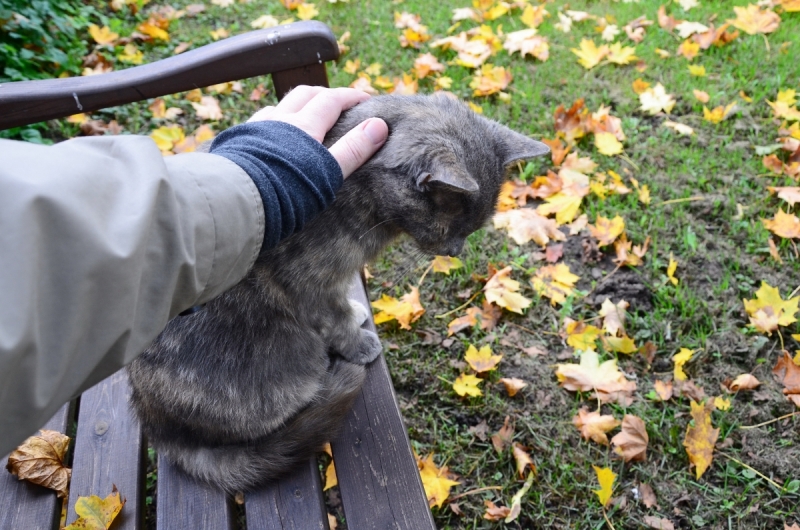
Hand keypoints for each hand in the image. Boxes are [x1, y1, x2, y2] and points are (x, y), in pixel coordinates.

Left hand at [248, 86, 387, 177]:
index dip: (351, 96)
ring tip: (305, 117)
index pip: (332, 99)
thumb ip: (352, 150)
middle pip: (303, 94)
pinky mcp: (237, 144)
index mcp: (303, 125)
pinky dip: (272, 122)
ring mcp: (254, 130)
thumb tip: (379, 125)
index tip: (367, 100)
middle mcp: (278, 120)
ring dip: (296, 106)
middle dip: (324, 93)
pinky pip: (258, 123)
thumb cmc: (285, 191)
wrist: (235, 200)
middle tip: (338, 102)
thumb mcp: (327, 173)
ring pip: (278, 106)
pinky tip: (270, 136)